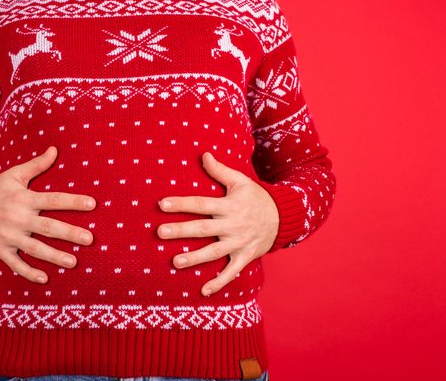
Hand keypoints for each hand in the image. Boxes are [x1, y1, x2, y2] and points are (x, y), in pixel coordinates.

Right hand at [0, 146, 96, 283]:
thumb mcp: (14, 175)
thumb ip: (36, 165)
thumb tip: (55, 149)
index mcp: (24, 199)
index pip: (52, 200)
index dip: (72, 201)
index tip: (92, 204)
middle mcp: (17, 218)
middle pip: (47, 227)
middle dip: (69, 233)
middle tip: (89, 239)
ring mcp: (8, 236)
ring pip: (34, 248)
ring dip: (54, 256)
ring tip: (73, 262)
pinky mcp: (0, 250)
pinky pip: (16, 264)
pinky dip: (28, 273)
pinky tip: (44, 279)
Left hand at [157, 151, 279, 295]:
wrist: (285, 217)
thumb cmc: (257, 197)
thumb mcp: (241, 181)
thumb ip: (220, 171)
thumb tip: (203, 155)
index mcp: (229, 205)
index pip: (201, 204)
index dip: (182, 203)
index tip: (162, 204)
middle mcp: (232, 225)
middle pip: (203, 229)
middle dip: (181, 231)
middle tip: (160, 232)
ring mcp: (239, 243)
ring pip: (214, 252)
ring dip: (194, 258)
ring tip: (175, 262)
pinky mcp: (245, 256)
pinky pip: (232, 272)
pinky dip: (219, 282)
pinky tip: (203, 291)